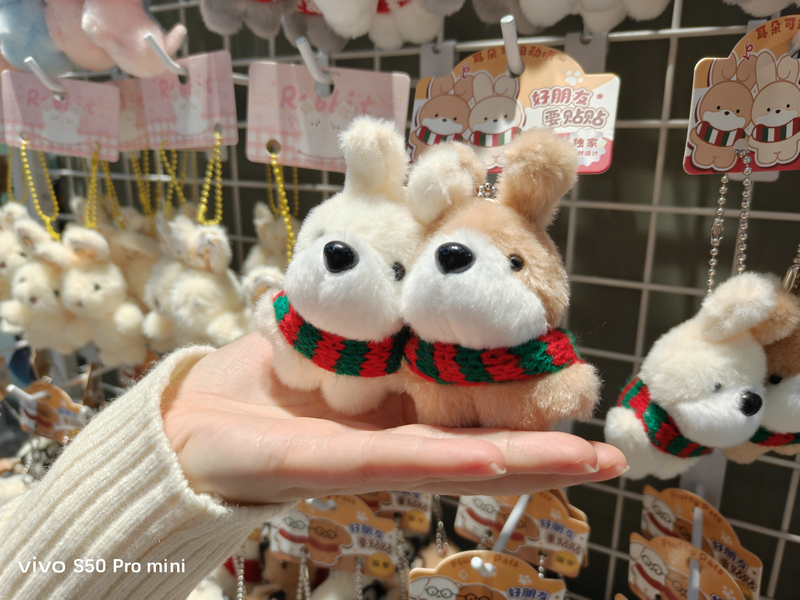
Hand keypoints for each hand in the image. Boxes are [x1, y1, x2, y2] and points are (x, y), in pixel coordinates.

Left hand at [162, 333, 626, 505]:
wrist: (182, 424)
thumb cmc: (256, 387)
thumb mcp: (323, 344)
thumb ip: (368, 329)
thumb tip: (405, 288)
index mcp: (393, 418)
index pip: (472, 421)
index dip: (526, 422)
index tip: (579, 415)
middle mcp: (388, 447)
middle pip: (477, 451)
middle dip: (543, 454)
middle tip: (610, 458)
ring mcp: (361, 461)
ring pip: (452, 464)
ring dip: (519, 464)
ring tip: (584, 464)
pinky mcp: (320, 464)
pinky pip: (391, 461)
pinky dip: (446, 460)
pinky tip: (493, 458)